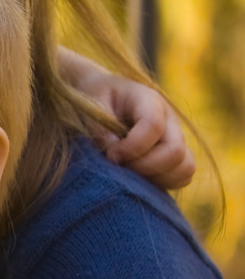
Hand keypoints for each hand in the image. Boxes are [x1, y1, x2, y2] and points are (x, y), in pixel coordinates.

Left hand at [58, 47, 194, 189]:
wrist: (105, 95)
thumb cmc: (97, 97)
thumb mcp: (92, 103)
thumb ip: (101, 127)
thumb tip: (115, 155)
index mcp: (150, 101)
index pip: (154, 126)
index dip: (132, 147)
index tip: (111, 155)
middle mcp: (170, 120)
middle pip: (175, 151)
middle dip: (145, 167)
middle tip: (120, 166)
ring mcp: (176, 139)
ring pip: (185, 168)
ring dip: (157, 178)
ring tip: (130, 173)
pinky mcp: (175, 156)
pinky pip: (182, 178)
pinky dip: (163, 184)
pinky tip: (139, 178)